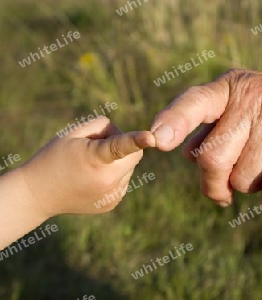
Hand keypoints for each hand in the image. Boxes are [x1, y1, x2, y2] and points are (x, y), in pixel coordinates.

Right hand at [19, 116, 153, 216]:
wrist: (37, 194)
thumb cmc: (54, 157)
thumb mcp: (73, 133)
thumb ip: (103, 126)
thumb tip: (127, 137)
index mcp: (95, 159)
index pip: (120, 146)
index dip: (137, 140)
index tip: (151, 137)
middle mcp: (107, 181)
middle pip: (135, 155)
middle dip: (124, 147)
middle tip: (97, 148)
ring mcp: (112, 195)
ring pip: (129, 168)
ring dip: (117, 162)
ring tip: (89, 167)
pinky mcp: (112, 203)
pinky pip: (123, 180)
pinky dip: (113, 175)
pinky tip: (92, 179)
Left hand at [150, 59, 261, 212]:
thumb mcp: (244, 97)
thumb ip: (211, 122)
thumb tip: (184, 154)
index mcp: (231, 88)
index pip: (193, 102)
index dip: (173, 121)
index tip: (157, 139)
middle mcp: (251, 102)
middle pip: (210, 160)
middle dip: (212, 186)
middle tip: (221, 193)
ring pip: (242, 181)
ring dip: (249, 186)